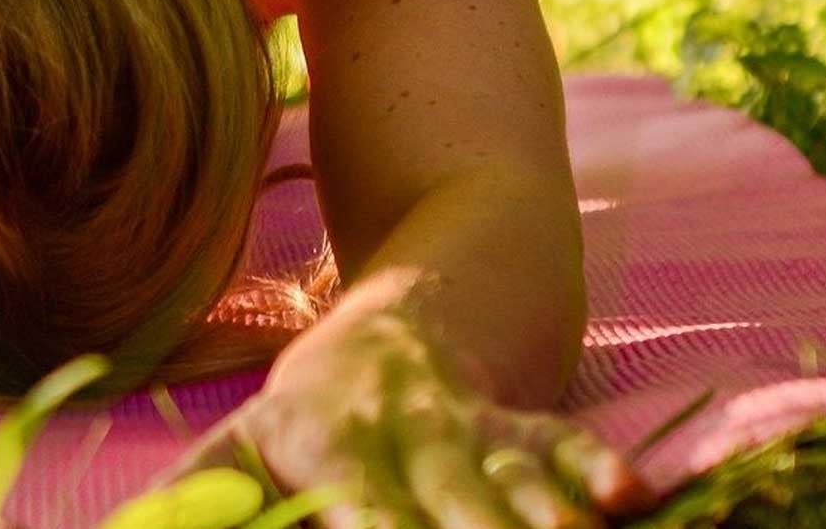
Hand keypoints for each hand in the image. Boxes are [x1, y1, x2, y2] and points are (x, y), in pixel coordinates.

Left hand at [150, 313, 655, 527]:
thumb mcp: (238, 449)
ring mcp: (467, 426)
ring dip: (535, 510)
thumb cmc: (302, 414)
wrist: (403, 319)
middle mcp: (398, 432)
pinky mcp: (521, 425)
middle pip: (438, 500)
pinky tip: (632, 497)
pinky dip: (596, 467)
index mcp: (322, 443)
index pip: (349, 502)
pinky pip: (562, 444)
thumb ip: (193, 499)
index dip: (370, 527)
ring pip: (505, 474)